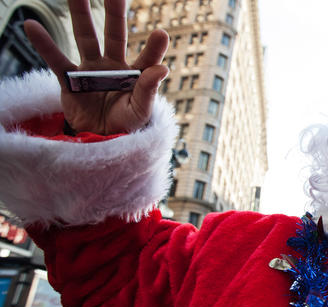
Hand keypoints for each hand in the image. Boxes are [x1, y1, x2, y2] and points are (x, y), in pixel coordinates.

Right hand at [23, 0, 168, 134]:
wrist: (100, 141)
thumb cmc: (126, 126)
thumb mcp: (141, 111)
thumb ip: (149, 89)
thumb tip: (163, 68)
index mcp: (135, 75)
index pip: (147, 58)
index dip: (154, 47)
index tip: (161, 34)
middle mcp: (114, 67)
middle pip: (114, 35)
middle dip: (115, 13)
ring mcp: (91, 71)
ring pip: (86, 38)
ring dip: (81, 16)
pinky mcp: (71, 81)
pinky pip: (56, 59)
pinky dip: (44, 44)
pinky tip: (32, 25)